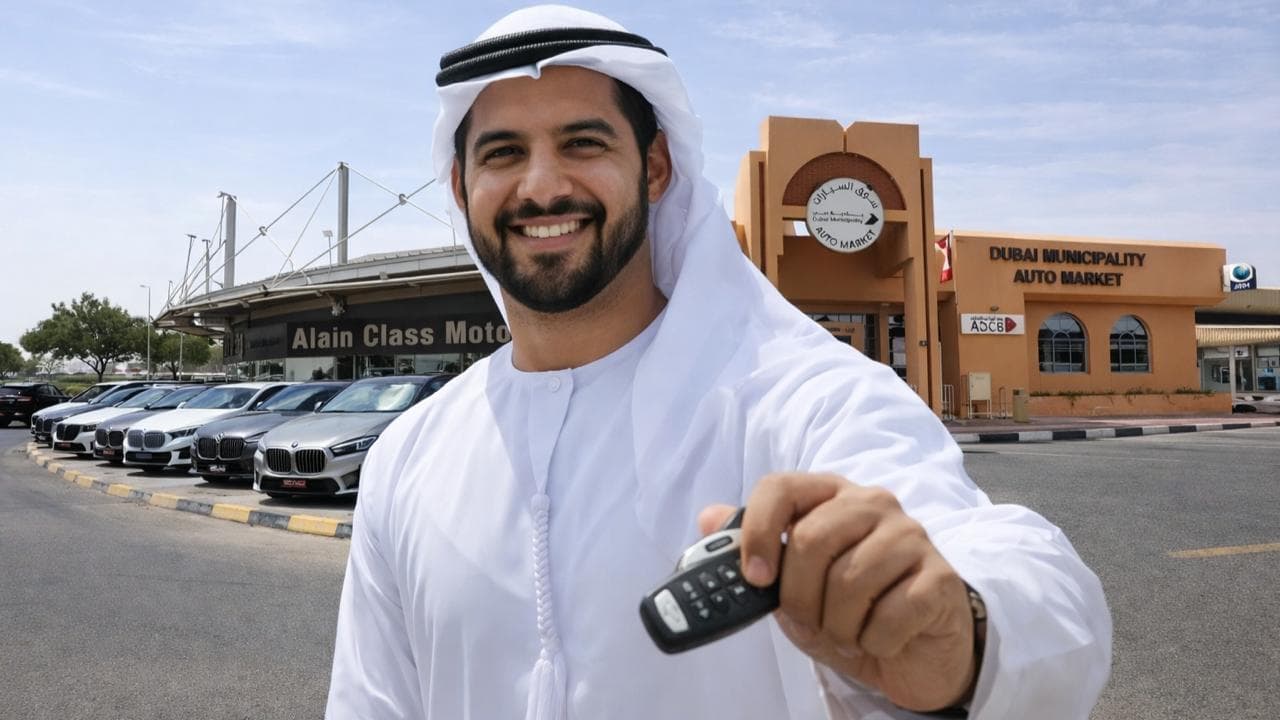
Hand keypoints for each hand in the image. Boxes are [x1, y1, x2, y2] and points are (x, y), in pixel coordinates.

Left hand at [698, 473, 976, 711]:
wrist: (914, 650)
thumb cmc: (850, 608)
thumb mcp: (793, 582)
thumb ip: (755, 549)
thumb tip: (709, 517)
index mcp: (830, 496)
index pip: (781, 487)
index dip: (759, 531)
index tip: (755, 578)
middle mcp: (873, 504)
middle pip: (811, 539)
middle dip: (799, 597)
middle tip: (809, 620)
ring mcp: (911, 536)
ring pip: (849, 581)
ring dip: (837, 625)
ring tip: (848, 630)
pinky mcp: (939, 578)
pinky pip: (888, 615)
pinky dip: (873, 641)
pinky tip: (881, 638)